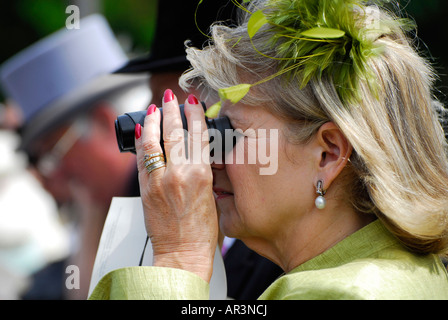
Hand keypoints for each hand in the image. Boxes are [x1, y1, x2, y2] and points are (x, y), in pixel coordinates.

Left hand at [134, 89, 217, 281]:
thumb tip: (196, 154)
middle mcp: (180, 173)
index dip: (195, 114)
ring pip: (154, 141)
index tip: (193, 101)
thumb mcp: (212, 196)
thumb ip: (203, 172)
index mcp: (202, 175)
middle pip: (174, 132)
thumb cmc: (202, 232)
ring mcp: (159, 180)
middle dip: (172, 110)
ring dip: (153, 121)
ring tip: (153, 107)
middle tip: (170, 96)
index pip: (198, 135)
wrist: (182, 253)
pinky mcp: (145, 189)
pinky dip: (141, 142)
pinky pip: (141, 159)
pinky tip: (141, 131)